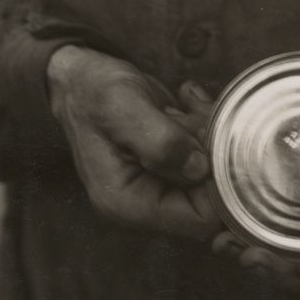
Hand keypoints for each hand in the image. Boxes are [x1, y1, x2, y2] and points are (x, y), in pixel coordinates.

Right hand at [47, 45, 220, 238]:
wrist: (80, 79)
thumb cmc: (92, 91)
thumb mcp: (122, 107)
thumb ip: (160, 141)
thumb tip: (200, 168)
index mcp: (130, 204)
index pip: (200, 220)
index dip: (218, 183)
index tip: (211, 139)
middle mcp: (147, 205)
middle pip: (212, 199)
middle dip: (214, 153)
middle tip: (195, 114)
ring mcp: (160, 189)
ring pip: (214, 176)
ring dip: (210, 135)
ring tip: (187, 105)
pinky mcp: (171, 170)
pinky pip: (209, 159)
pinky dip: (207, 127)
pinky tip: (189, 102)